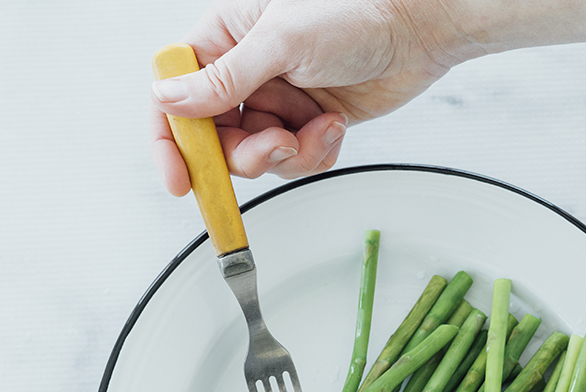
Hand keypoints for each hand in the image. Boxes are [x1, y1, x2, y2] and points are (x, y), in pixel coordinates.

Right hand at [150, 0, 471, 194]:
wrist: (416, 29)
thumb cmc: (353, 12)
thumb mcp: (280, 42)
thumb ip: (224, 79)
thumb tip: (169, 100)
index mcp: (224, 40)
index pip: (176, 97)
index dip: (172, 141)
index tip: (181, 180)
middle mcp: (246, 74)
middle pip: (220, 141)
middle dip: (249, 154)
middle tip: (279, 145)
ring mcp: (279, 101)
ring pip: (261, 157)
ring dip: (290, 154)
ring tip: (320, 127)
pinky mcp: (308, 123)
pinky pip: (295, 160)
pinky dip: (315, 153)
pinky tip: (334, 126)